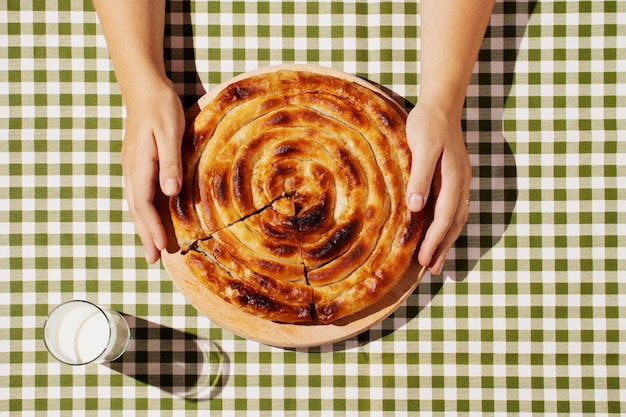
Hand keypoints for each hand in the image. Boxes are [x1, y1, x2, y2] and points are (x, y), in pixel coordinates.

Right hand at [121, 80, 184, 262]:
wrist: (144, 88)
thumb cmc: (160, 108)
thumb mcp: (169, 133)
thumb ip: (170, 162)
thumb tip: (170, 193)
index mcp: (140, 164)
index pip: (144, 204)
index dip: (152, 227)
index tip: (162, 247)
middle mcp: (132, 169)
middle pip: (136, 209)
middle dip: (145, 235)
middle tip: (153, 260)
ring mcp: (132, 166)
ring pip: (135, 203)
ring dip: (142, 226)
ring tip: (150, 246)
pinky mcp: (137, 162)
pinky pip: (138, 193)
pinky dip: (143, 211)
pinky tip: (149, 217)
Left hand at [405, 101, 471, 274]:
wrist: (441, 103)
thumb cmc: (428, 124)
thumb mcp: (422, 147)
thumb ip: (421, 177)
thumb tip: (417, 208)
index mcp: (454, 179)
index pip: (445, 217)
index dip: (435, 240)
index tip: (424, 260)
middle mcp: (461, 183)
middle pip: (454, 223)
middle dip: (443, 247)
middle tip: (432, 270)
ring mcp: (460, 180)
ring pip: (456, 217)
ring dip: (446, 240)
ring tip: (437, 261)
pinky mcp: (455, 177)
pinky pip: (454, 208)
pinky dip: (448, 225)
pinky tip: (439, 232)